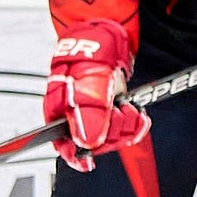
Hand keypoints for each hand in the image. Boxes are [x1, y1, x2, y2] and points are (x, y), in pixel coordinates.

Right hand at [44, 20, 149, 172]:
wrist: (109, 35)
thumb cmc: (92, 53)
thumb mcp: (92, 79)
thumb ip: (89, 110)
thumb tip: (86, 142)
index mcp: (58, 109)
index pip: (63, 145)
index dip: (77, 155)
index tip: (89, 160)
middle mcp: (74, 116)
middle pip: (94, 145)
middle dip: (112, 130)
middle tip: (119, 109)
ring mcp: (95, 115)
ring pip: (111, 139)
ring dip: (126, 124)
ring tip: (126, 104)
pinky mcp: (112, 113)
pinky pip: (125, 131)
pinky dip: (135, 124)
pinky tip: (137, 113)